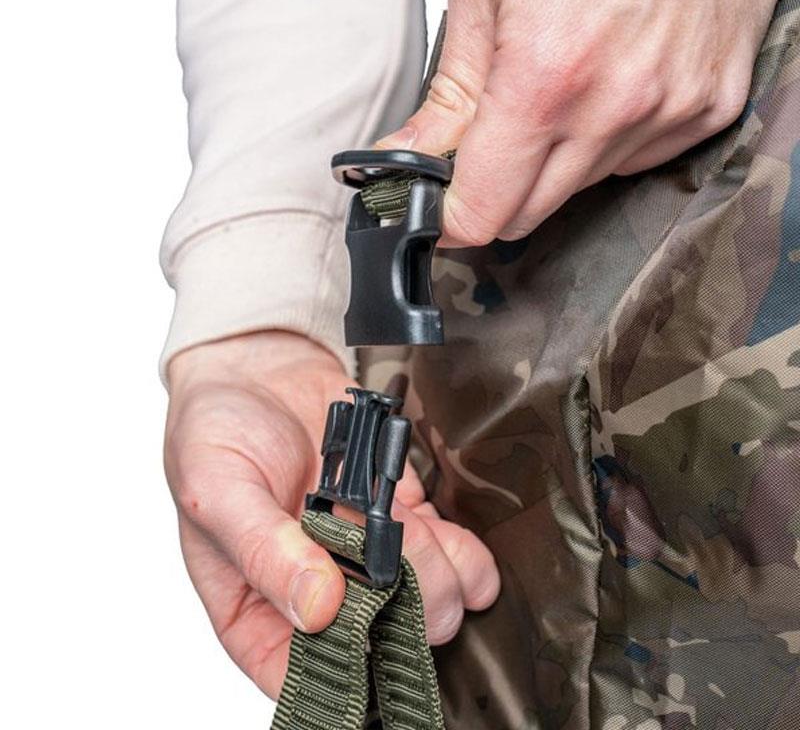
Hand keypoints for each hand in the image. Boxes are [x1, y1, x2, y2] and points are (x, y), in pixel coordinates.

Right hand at [164, 331, 499, 698]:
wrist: (258, 365)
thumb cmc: (216, 432)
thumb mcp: (218, 492)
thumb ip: (264, 552)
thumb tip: (316, 609)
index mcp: (255, 608)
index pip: (302, 675)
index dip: (344, 674)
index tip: (370, 645)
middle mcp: (314, 589)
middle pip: (375, 640)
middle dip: (405, 619)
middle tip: (405, 580)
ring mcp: (361, 553)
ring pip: (420, 601)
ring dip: (440, 584)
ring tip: (424, 546)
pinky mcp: (395, 516)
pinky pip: (443, 552)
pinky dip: (462, 555)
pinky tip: (457, 546)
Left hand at [378, 0, 788, 244]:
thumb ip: (449, 90)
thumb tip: (408, 153)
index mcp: (544, 79)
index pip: (485, 212)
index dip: (451, 220)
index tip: (438, 209)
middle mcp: (614, 108)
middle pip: (528, 214)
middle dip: (495, 192)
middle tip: (486, 146)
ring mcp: (670, 112)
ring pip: (579, 189)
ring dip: (553, 160)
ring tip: (560, 86)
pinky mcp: (710, 109)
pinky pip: (636, 160)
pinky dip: (608, 138)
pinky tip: (610, 82)